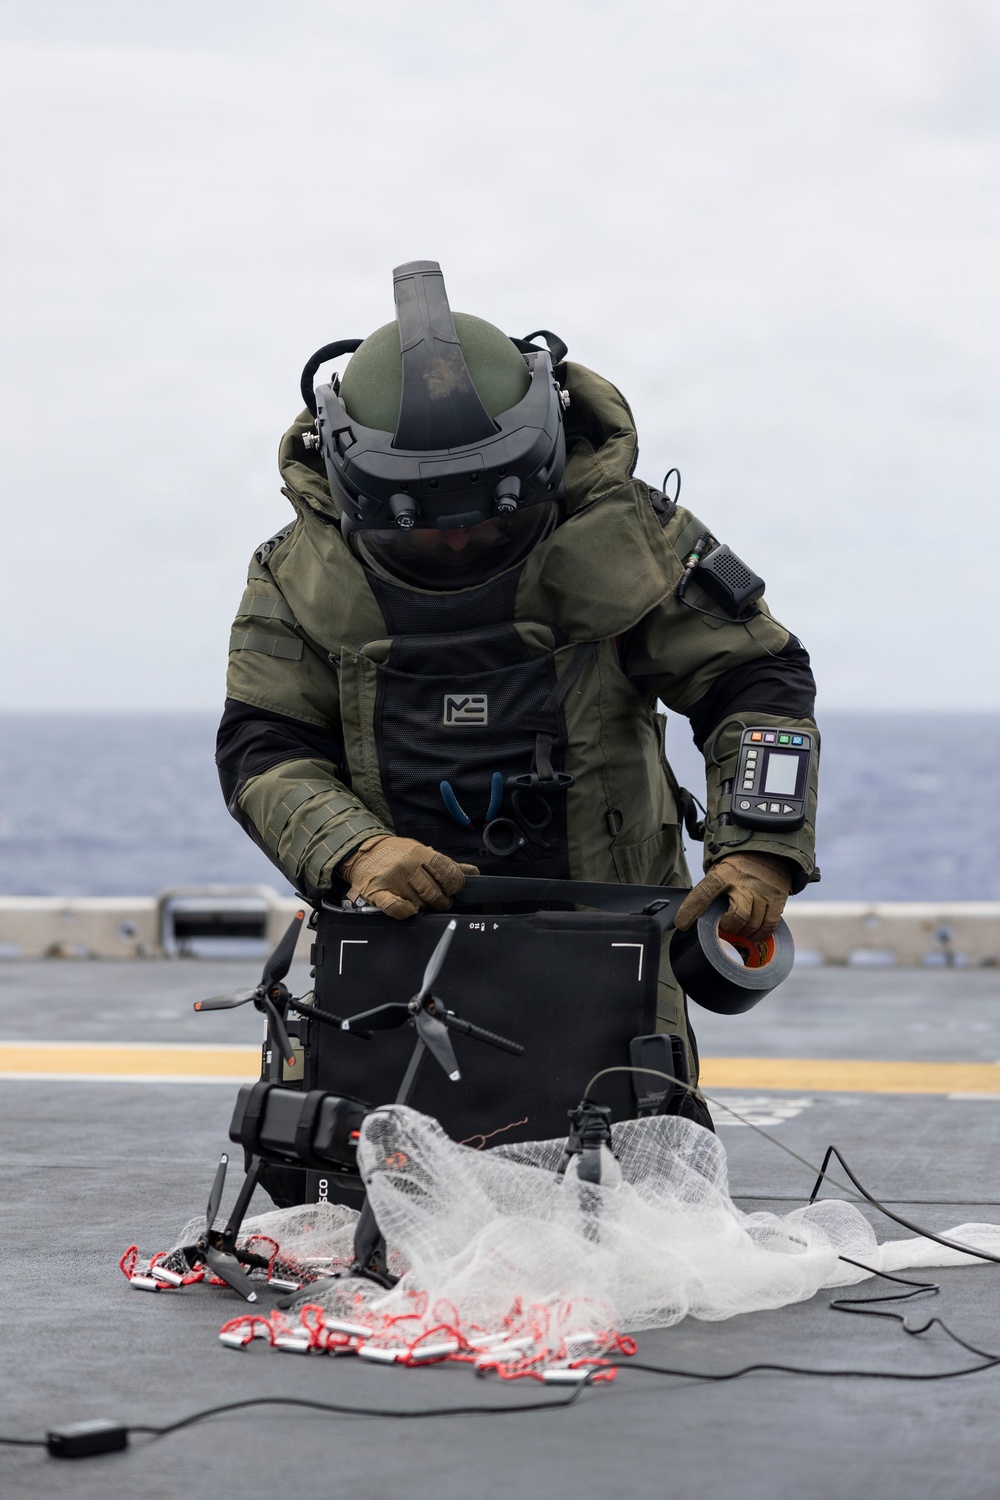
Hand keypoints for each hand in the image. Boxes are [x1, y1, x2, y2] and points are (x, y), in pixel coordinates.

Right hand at [339, 834, 478, 920]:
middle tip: (439, 899)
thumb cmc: (395, 853)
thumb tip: (473, 873)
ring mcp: (392, 880)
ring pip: (419, 904)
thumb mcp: (422, 851)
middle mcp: (407, 866)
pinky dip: (406, 911)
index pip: (447, 873)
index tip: (453, 889)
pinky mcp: (377, 893)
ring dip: (424, 907)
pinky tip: (410, 908)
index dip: (455, 885)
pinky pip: (396, 908)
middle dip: (441, 900)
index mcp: (420, 854)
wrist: (362, 851)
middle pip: (435, 893)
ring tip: (421, 900)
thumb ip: (446, 864)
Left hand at [674, 852, 792, 940]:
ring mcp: (763, 891)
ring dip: (743, 932)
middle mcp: (744, 883)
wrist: (767, 850)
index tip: (682, 924)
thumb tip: (695, 916)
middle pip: (738, 916)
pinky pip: (769, 924)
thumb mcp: (719, 870)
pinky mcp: (777, 898)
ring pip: (754, 923)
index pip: (704, 893)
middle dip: (729, 927)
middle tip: (724, 927)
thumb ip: (711, 890)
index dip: (691, 911)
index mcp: (723, 874)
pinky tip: (753, 933)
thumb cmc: (737, 866)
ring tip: (738, 929)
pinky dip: (760, 933)